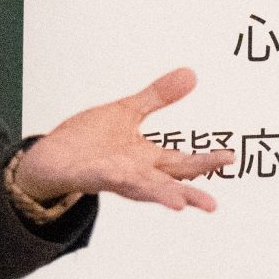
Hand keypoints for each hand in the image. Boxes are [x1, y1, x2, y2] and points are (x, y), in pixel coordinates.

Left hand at [15, 67, 231, 212]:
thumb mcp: (127, 112)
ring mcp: (111, 176)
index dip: (206, 161)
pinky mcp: (87, 175)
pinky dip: (115, 176)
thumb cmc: (88, 141)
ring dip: (159, 196)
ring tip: (180, 205)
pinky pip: (103, 176)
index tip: (230, 157)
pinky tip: (124, 174)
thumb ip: (158, 96)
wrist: (48, 157)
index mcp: (145, 159)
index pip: (182, 163)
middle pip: (167, 183)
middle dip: (189, 192)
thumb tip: (191, 74)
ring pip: (140, 188)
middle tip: (211, 204)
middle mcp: (133, 172)